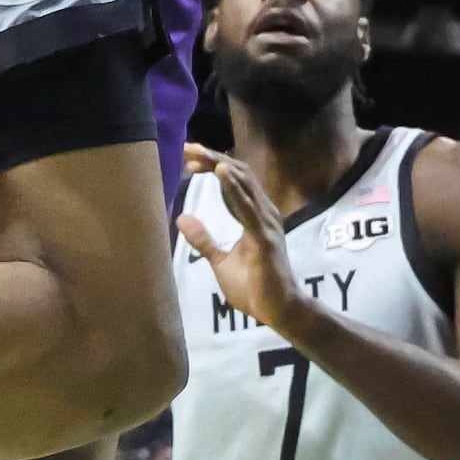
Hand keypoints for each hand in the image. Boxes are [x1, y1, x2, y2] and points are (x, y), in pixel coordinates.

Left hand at [175, 142, 310, 345]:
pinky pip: (247, 208)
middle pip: (239, 175)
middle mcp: (265, 214)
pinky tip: (219, 173)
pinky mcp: (265, 238)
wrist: (278, 311)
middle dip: (213, 159)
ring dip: (219, 166)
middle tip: (189, 149)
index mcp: (256, 216)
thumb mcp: (221, 261)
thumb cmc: (255, 288)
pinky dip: (233, 188)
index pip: (235, 182)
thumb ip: (204, 240)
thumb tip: (182, 218)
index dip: (214, 166)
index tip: (189, 159)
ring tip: (198, 154)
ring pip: (244, 184)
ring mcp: (267, 224)